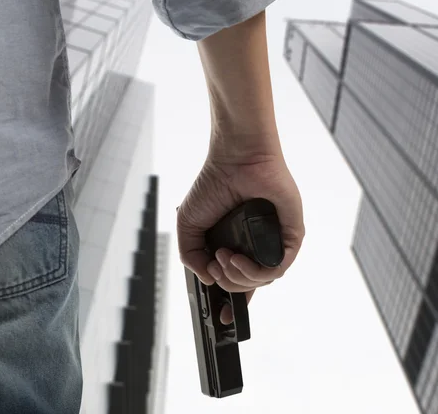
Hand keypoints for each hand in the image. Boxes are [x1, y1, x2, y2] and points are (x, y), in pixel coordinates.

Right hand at [177, 150, 304, 322]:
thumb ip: (191, 256)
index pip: (237, 281)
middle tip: (215, 267)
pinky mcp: (290, 236)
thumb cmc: (213, 186)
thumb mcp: (188, 226)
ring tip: (225, 260)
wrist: (234, 161)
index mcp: (235, 246)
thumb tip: (208, 279)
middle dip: (228, 286)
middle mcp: (255, 247)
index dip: (229, 302)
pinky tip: (237, 259)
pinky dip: (257, 271)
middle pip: (247, 286)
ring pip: (263, 280)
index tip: (221, 318)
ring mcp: (273, 242)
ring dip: (239, 279)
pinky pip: (279, 267)